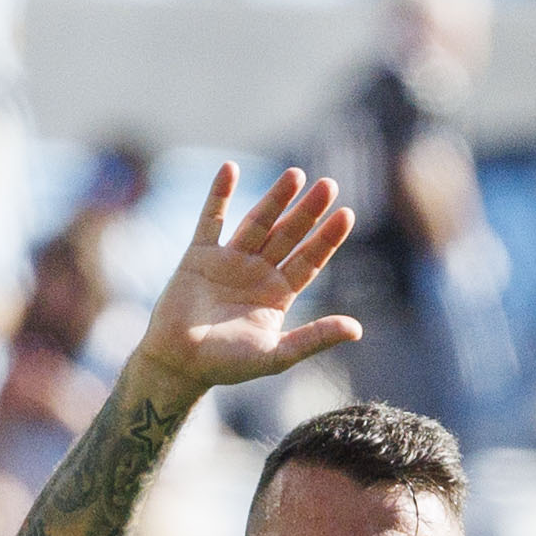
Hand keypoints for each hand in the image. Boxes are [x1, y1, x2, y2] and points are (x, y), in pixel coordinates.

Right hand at [125, 162, 364, 398]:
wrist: (178, 364)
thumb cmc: (226, 366)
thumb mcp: (276, 355)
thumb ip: (314, 338)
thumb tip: (357, 330)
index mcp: (278, 294)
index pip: (309, 260)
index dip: (327, 238)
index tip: (346, 214)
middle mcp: (257, 272)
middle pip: (288, 235)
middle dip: (307, 211)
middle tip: (329, 185)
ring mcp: (229, 260)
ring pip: (257, 222)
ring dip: (275, 198)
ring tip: (295, 174)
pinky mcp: (199, 255)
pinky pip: (210, 219)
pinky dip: (218, 194)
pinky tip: (230, 169)